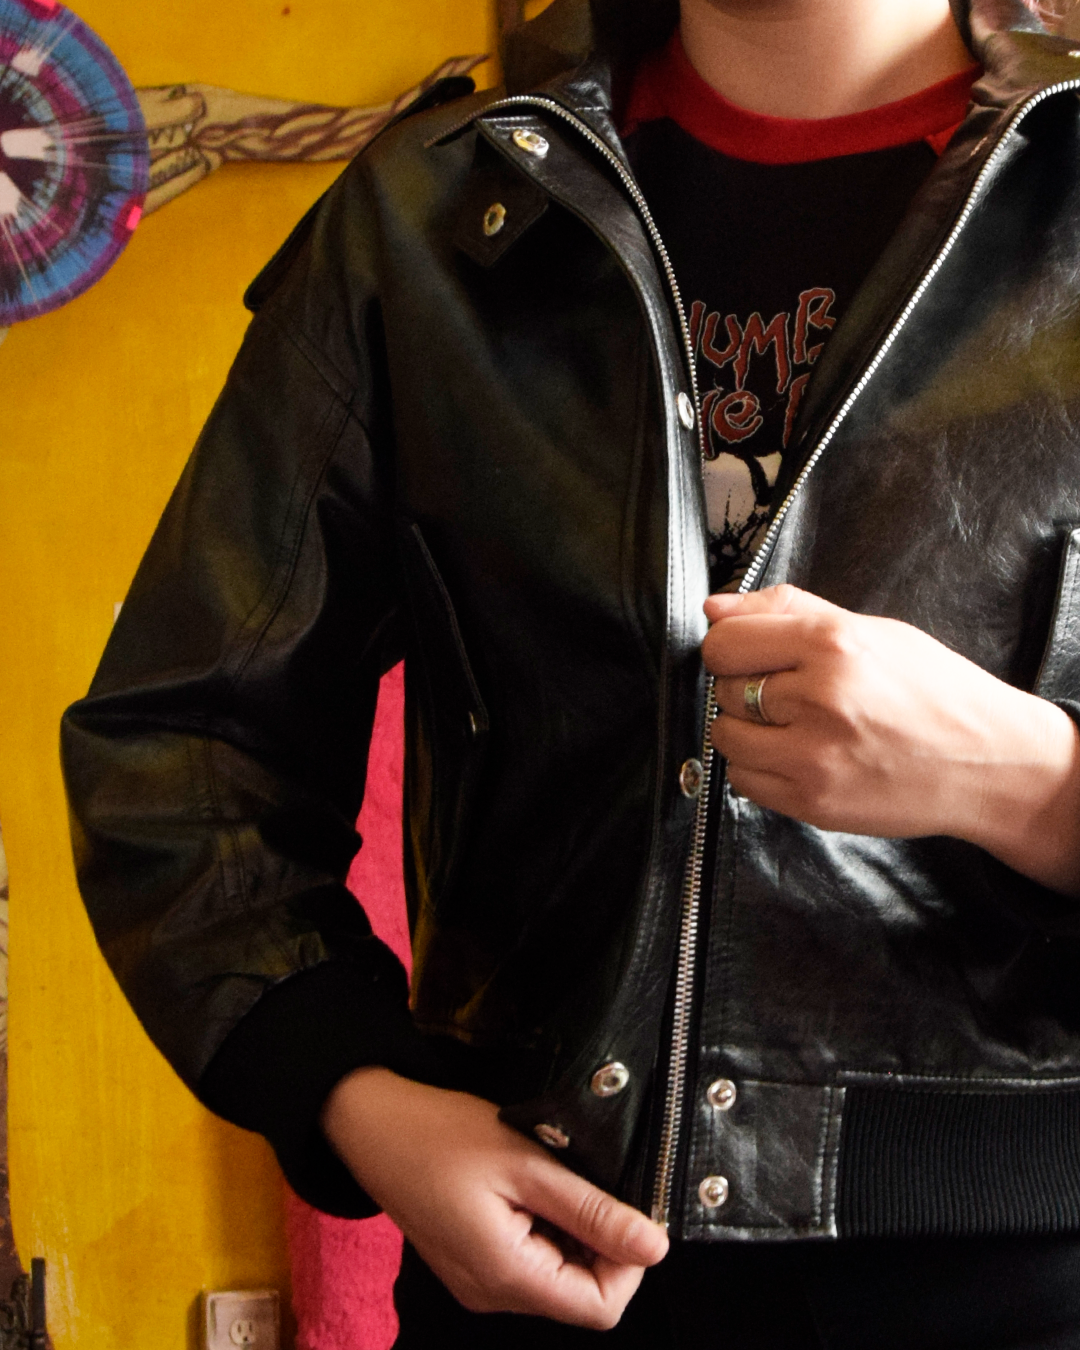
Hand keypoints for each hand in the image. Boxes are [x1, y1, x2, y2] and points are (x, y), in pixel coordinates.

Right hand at [322, 1068, 667, 1327]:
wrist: (371, 1123)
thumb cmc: (439, 1135)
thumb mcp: (526, 1163)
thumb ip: (591, 1211)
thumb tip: (654, 1247)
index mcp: (506, 1277)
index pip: (600, 1307)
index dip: (627, 1262)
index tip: (625, 1208)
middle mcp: (492, 1294)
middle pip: (579, 1294)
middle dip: (598, 1241)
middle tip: (584, 1179)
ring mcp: (479, 1282)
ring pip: (557, 1275)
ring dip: (571, 1229)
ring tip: (547, 1175)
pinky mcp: (471, 1263)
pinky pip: (529, 1261)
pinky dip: (544, 1226)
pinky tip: (526, 1183)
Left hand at [702, 584, 1079, 893]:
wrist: (989, 764)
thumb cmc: (935, 692)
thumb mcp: (870, 630)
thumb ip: (787, 611)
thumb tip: (715, 609)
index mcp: (833, 645)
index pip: (724, 643)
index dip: (730, 648)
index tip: (747, 655)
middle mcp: (819, 699)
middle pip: (724, 688)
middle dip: (744, 687)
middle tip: (786, 693)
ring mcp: (814, 756)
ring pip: (725, 737)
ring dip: (746, 730)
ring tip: (792, 726)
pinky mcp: (812, 801)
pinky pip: (743, 781)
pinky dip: (759, 768)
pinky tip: (797, 756)